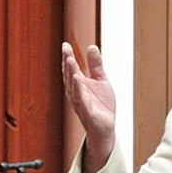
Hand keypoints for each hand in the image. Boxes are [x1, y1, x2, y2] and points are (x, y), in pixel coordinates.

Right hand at [61, 42, 116, 172]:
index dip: (68, 57)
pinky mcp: (86, 112)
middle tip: (65, 49)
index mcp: (79, 84)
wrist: (106, 127)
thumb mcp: (101, 80)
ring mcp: (80, 102)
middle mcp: (76, 92)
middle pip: (70, 75)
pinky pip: (81, 99)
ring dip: (71, 73)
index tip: (65, 45)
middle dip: (67, 62)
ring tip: (70, 60)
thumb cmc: (101, 105)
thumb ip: (96, 65)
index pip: (72, 68)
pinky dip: (78, 89)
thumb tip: (92, 47)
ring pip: (73, 86)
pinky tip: (77, 79)